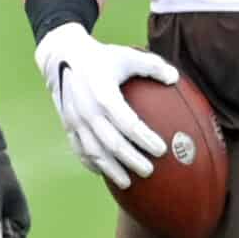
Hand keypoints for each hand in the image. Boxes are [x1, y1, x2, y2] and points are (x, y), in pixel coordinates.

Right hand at [33, 21, 176, 189]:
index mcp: (103, 93)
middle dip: (132, 160)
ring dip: (111, 169)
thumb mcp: (127, 55)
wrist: (63, 56)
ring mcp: (74, 120)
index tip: (161, 150)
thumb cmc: (102, 57)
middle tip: (149, 171)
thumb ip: (152, 66)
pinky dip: (92, 164)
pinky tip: (105, 173)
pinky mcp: (67, 125)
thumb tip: (175, 78)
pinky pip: (79, 150)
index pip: (128, 123)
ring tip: (128, 183)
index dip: (145, 138)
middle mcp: (87, 110)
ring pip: (94, 152)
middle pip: (112, 143)